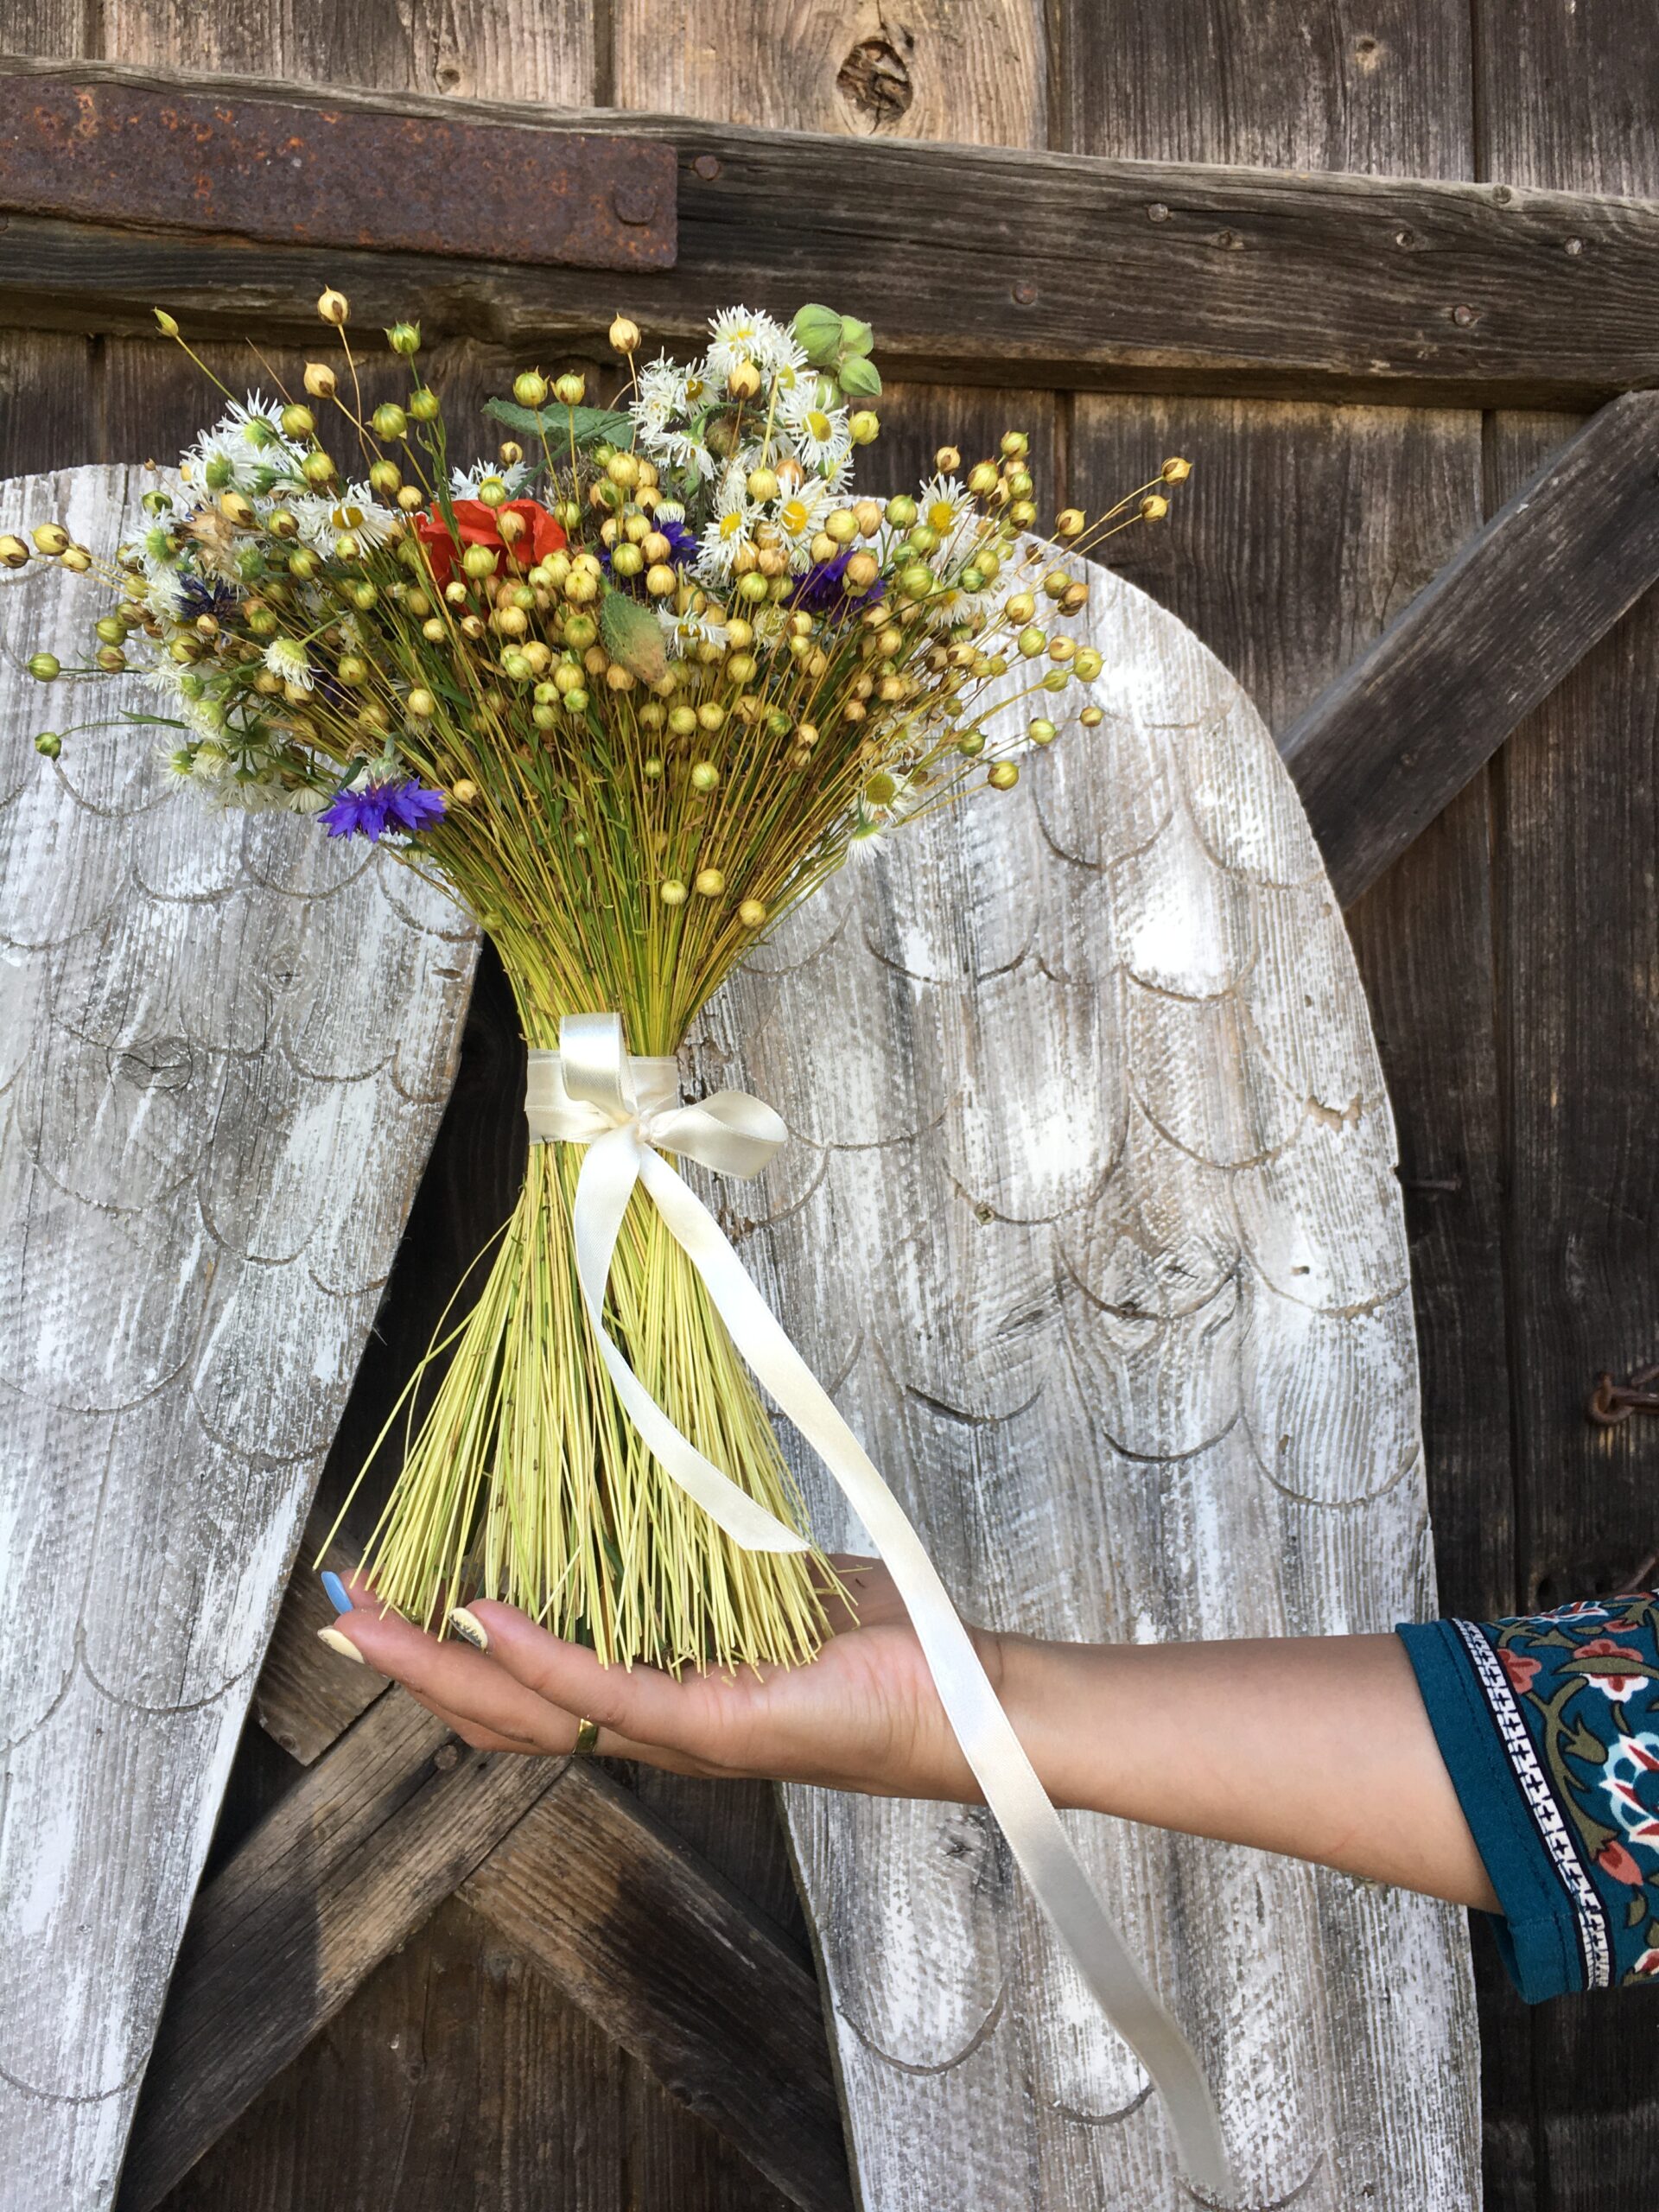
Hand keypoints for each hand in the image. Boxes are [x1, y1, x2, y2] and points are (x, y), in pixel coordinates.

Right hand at [327, 1557, 1007, 1803]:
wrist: (962, 1701)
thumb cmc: (870, 1643)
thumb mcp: (762, 1585)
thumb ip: (698, 1556)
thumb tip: (645, 1481)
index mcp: (655, 1702)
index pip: (526, 1691)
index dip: (445, 1654)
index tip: (384, 1596)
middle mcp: (651, 1732)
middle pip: (499, 1713)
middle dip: (411, 1664)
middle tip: (340, 1609)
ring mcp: (676, 1736)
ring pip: (527, 1712)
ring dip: (438, 1665)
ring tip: (370, 1617)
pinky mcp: (714, 1725)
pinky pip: (604, 1693)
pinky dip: (537, 1657)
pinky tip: (479, 1619)